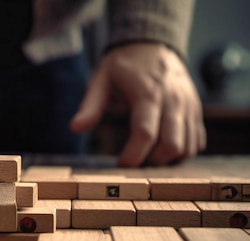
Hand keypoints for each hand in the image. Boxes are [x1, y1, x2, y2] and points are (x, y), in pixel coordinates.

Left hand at [70, 43, 205, 166]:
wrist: (152, 43)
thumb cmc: (122, 65)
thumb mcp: (100, 80)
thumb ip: (90, 106)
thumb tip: (75, 128)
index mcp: (148, 92)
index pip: (145, 133)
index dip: (133, 155)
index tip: (120, 165)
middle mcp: (173, 99)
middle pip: (171, 145)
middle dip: (152, 162)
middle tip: (134, 162)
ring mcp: (188, 105)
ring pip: (187, 146)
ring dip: (167, 160)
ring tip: (146, 157)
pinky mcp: (195, 109)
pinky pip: (197, 140)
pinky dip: (182, 152)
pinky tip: (162, 149)